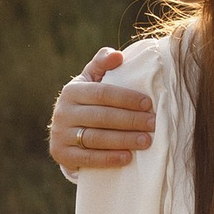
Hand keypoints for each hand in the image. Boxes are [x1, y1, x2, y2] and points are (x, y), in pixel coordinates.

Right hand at [51, 49, 156, 175]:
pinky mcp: (61, 155)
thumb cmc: (87, 101)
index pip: (102, 93)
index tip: (148, 104)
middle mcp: (62, 112)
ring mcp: (60, 135)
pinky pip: (87, 159)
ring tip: (146, 141)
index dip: (126, 98)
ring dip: (123, 140)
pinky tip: (128, 157)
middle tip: (153, 124)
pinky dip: (108, 158)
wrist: (65, 131)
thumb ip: (102, 63)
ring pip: (95, 138)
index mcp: (71, 91)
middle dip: (130, 120)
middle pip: (101, 116)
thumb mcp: (91, 80)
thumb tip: (118, 55)